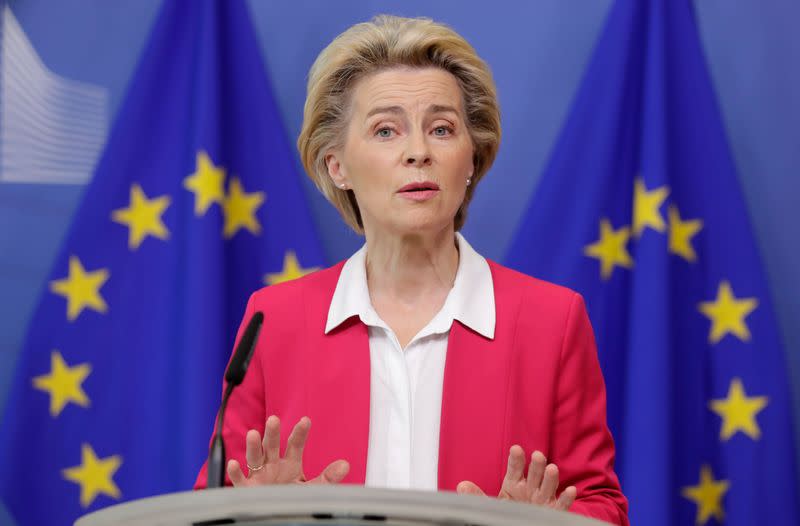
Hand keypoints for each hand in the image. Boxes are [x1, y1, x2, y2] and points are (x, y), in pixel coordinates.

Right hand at [226, 415, 349, 486]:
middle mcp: (272, 464)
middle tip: (274, 419)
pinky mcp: (247, 489)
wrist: (277, 513)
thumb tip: (345, 465)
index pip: (295, 444)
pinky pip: (240, 480)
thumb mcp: (311, 487)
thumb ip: (327, 477)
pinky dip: (235, 473)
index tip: (306, 420)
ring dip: (253, 446)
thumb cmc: (292, 497)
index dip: (300, 433)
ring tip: (253, 434)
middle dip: (272, 433)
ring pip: (254, 458)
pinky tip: (234, 464)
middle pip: (272, 445)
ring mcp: (259, 475)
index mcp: (290, 462)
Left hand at [457, 445, 576, 510]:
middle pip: (534, 474)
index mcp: (513, 484)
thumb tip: (462, 486)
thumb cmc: (507, 513)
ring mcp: (542, 499)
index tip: (515, 448)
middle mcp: (530, 488)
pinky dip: (566, 499)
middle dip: (536, 465)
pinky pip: (561, 506)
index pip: (514, 468)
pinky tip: (571, 490)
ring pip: (548, 486)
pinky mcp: (552, 512)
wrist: (517, 523)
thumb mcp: (490, 505)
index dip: (516, 459)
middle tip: (537, 455)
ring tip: (552, 469)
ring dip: (551, 478)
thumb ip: (477, 496)